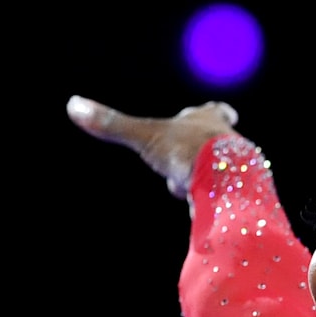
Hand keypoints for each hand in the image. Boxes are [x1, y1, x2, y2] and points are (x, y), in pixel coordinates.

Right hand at [65, 95, 241, 201]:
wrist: (224, 181)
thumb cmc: (186, 151)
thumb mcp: (143, 136)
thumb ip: (112, 125)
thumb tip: (72, 105)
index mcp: (208, 119)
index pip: (214, 111)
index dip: (214, 112)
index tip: (226, 112)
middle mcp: (229, 141)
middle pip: (213, 145)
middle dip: (199, 156)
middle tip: (187, 164)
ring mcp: (239, 168)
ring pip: (217, 172)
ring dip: (202, 182)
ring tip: (190, 190)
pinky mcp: (242, 194)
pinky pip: (223, 198)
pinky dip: (211, 202)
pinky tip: (204, 211)